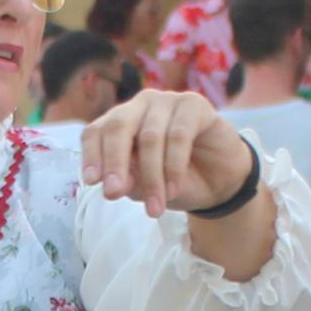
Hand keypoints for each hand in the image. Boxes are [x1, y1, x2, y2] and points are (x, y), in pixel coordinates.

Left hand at [81, 89, 257, 216]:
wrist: (219, 183)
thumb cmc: (175, 180)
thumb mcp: (145, 187)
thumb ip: (128, 181)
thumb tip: (114, 185)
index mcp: (120, 123)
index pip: (96, 132)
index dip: (92, 155)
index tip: (92, 182)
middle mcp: (140, 106)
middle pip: (118, 127)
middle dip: (114, 162)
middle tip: (113, 193)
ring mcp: (168, 101)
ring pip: (150, 137)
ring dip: (152, 178)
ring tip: (154, 209)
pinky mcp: (194, 105)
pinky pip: (179, 135)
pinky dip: (174, 167)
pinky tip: (174, 189)